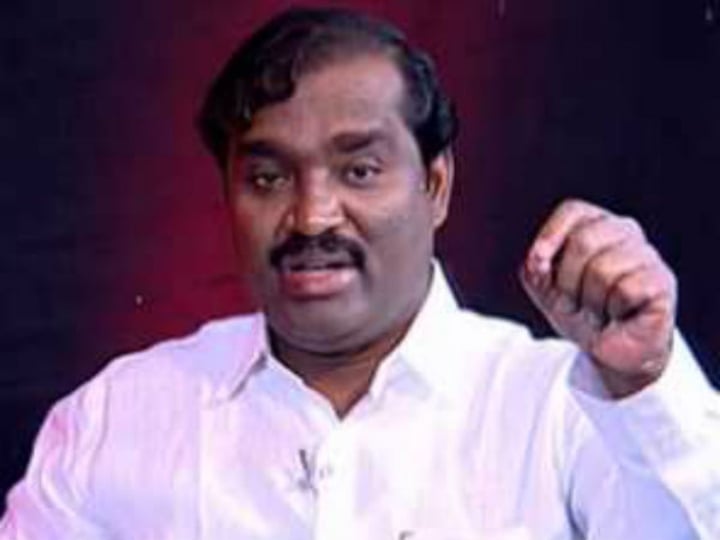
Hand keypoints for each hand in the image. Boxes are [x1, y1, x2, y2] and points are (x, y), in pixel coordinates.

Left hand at [520, 199, 677, 397]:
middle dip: (567, 282)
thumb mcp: (545, 289)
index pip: (573, 211)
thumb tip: (538, 259)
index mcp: (595, 225)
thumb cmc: (579, 311)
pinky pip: (625, 291)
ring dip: (590, 302)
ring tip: (598, 312)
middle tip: (575, 302)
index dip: (550, 235)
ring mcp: (646, 255)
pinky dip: (614, 311)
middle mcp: (624, 231)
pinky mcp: (661, 282)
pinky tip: (620, 315)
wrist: (608, 349)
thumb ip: (534, 268)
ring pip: (602, 270)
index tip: (538, 263)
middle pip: (583, 242)